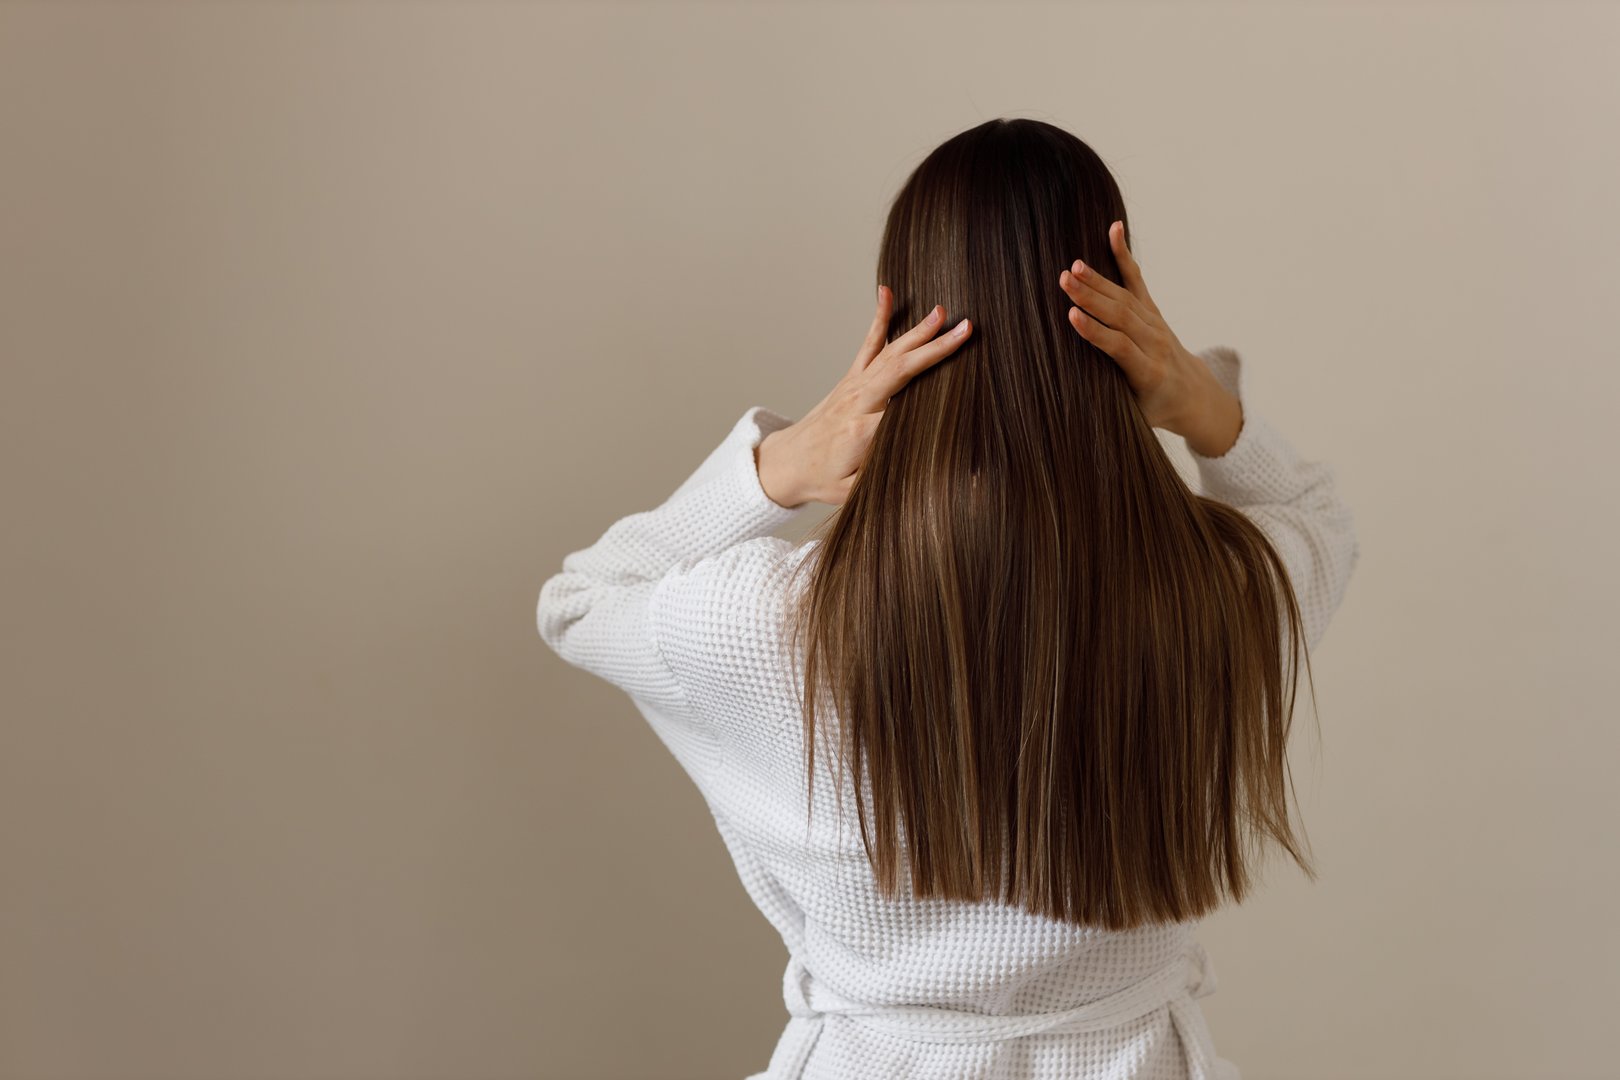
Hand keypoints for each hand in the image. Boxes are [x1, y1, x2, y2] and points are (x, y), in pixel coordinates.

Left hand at [755, 288, 972, 507]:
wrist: (786, 463)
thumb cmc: (823, 479)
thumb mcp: (852, 491)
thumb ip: (881, 477)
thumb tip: (920, 464)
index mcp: (862, 431)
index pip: (904, 410)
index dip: (935, 401)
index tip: (969, 386)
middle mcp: (858, 401)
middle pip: (901, 370)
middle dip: (934, 349)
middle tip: (964, 329)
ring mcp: (853, 385)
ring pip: (890, 353)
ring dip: (917, 331)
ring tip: (942, 311)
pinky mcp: (851, 378)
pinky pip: (869, 344)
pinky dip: (879, 317)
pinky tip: (886, 292)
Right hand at [1059, 221, 1240, 455]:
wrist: (1194, 394)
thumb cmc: (1154, 409)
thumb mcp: (1134, 417)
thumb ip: (1111, 403)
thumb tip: (1070, 407)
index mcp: (1148, 372)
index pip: (1118, 348)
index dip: (1095, 332)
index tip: (1072, 317)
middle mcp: (1155, 343)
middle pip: (1120, 316)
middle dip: (1091, 297)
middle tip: (1064, 280)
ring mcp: (1155, 323)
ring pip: (1124, 297)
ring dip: (1097, 280)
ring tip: (1073, 266)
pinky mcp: (1153, 310)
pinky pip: (1136, 280)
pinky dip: (1124, 256)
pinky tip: (1114, 231)